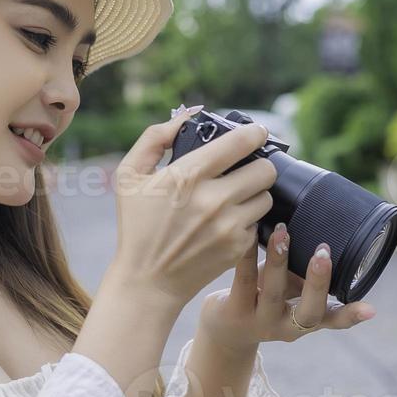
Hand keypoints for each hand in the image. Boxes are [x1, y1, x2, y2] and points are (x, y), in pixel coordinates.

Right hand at [106, 106, 276, 309]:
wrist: (147, 281)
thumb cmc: (136, 225)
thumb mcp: (129, 175)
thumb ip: (154, 137)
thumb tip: (188, 115)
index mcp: (188, 176)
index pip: (240, 143)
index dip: (255, 133)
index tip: (257, 133)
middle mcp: (214, 200)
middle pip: (265, 170)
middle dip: (258, 165)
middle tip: (245, 168)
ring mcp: (229, 226)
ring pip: (267, 196)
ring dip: (255, 193)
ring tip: (235, 196)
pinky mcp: (238, 248)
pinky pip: (259, 223)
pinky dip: (247, 219)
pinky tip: (227, 221)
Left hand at [198, 221, 376, 351]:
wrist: (226, 328)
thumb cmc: (266, 300)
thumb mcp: (291, 292)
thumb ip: (306, 275)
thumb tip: (322, 232)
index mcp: (306, 321)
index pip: (333, 320)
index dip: (351, 315)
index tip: (371, 309)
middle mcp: (285, 326)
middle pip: (308, 312)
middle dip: (317, 283)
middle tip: (323, 254)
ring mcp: (259, 321)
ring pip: (272, 292)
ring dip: (280, 260)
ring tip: (284, 232)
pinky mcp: (234, 311)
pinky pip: (242, 279)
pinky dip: (247, 255)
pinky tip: (250, 233)